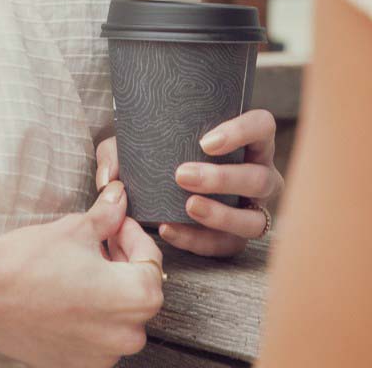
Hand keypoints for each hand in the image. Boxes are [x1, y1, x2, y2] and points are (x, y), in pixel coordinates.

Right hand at [0, 183, 164, 367]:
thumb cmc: (29, 262)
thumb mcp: (77, 228)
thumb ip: (108, 215)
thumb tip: (120, 198)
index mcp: (133, 298)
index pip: (152, 263)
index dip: (135, 238)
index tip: (117, 226)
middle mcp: (123, 335)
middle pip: (141, 294)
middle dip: (126, 264)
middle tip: (104, 241)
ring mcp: (99, 355)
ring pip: (122, 319)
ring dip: (112, 291)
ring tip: (86, 266)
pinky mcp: (76, 365)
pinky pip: (99, 338)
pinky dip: (94, 316)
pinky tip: (72, 293)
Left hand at [96, 110, 283, 258]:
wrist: (155, 190)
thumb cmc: (160, 155)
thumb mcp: (137, 145)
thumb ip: (117, 153)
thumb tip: (110, 180)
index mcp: (249, 140)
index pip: (261, 126)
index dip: (242, 132)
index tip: (206, 142)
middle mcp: (260, 174)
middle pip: (258, 177)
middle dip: (222, 178)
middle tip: (182, 175)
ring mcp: (253, 209)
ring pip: (252, 219)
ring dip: (221, 214)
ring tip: (187, 207)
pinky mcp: (237, 239)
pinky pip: (227, 246)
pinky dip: (199, 241)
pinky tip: (171, 231)